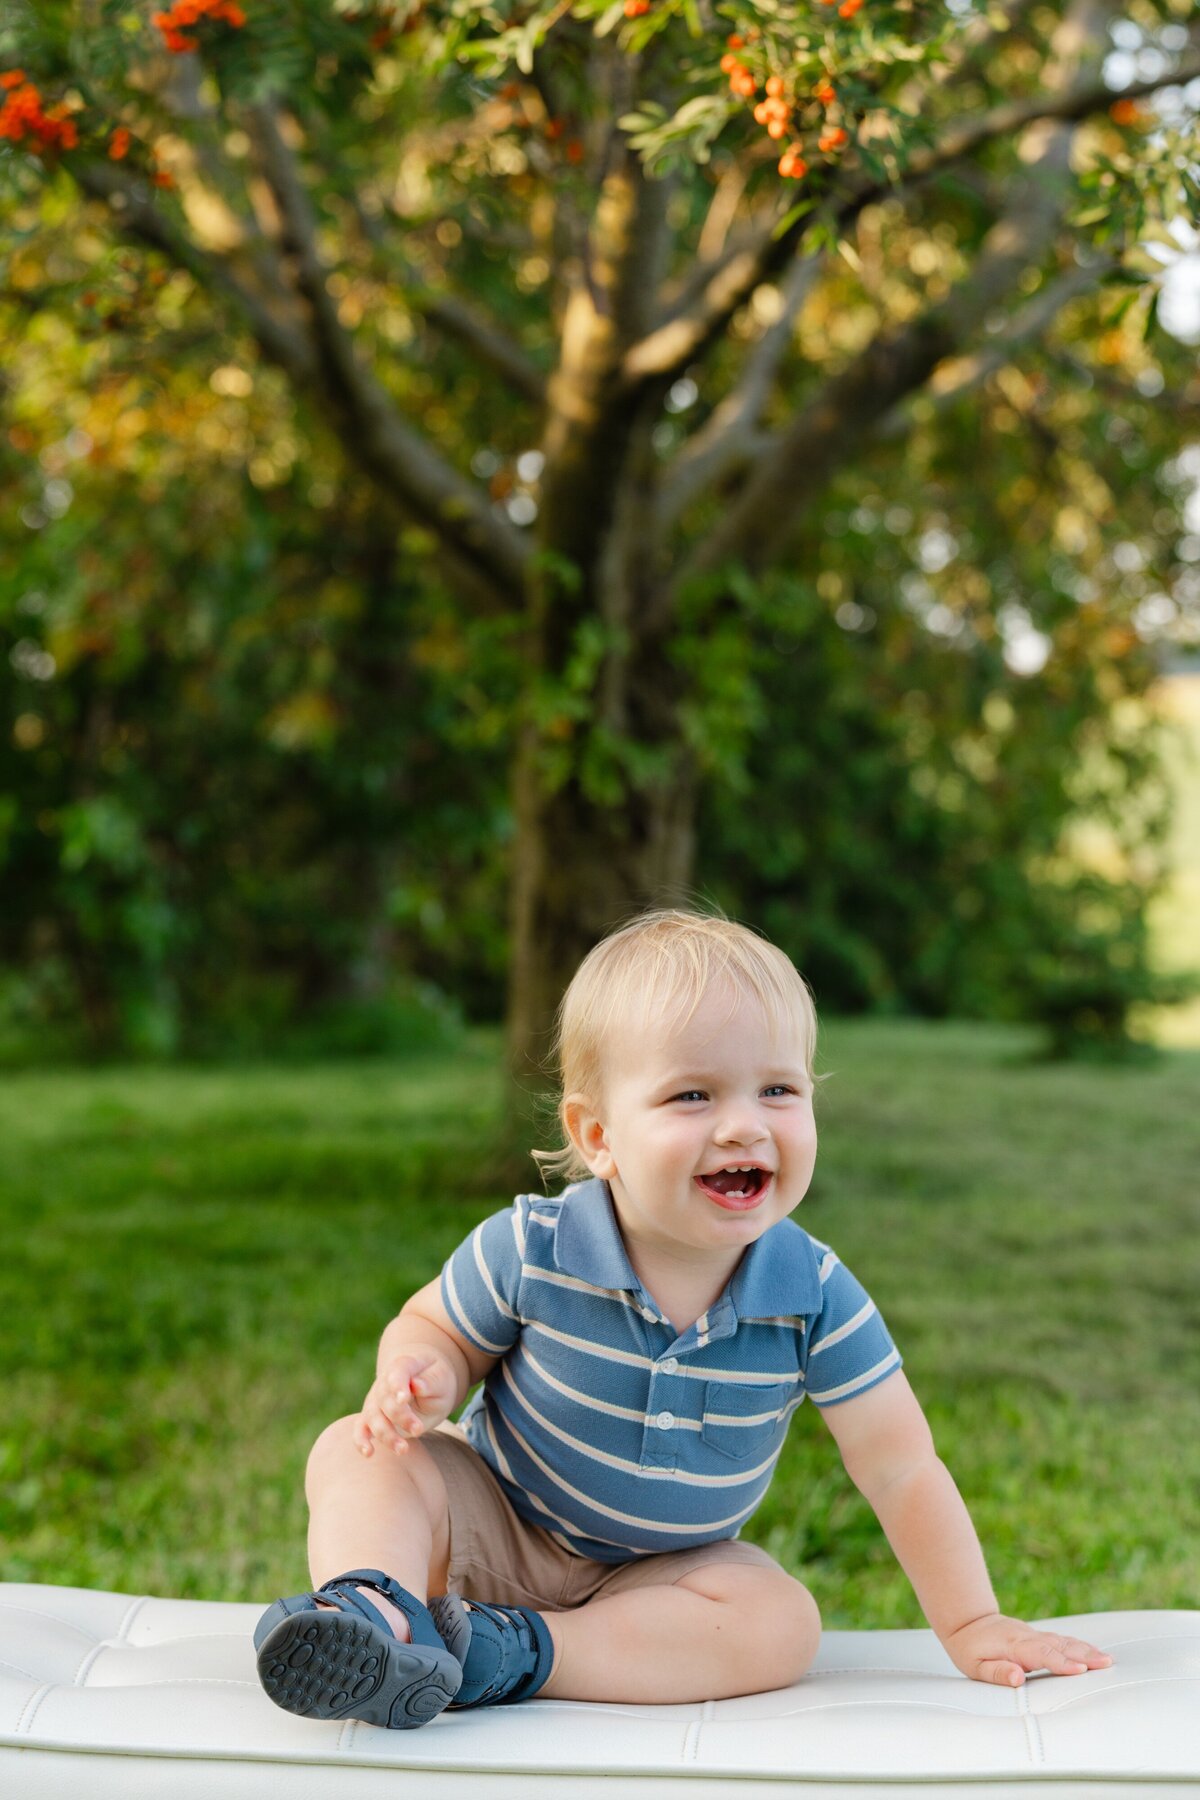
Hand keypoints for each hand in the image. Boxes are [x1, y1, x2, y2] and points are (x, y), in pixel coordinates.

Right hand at [354, 1350, 458, 1457]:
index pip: (397, 1373)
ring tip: (403, 1449)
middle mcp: (384, 1383)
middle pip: (385, 1400)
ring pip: (373, 1417)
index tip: (404, 1399)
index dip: (398, 1385)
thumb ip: (430, 1382)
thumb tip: (417, 1385)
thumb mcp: (441, 1378)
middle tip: (418, 1429)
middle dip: (401, 1417)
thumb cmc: (434, 1379)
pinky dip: (361, 1440)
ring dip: (386, 1434)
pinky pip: (360, 1428)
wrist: (423, 1380)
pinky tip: (368, 1453)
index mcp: (403, 1366)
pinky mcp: (371, 1418)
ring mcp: (375, 1400)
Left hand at [943, 1612, 1113, 1686]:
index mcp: (1013, 1646)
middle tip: (1106, 1663)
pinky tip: (1093, 1652)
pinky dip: (1079, 1646)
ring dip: (1085, 1650)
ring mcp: (1034, 1635)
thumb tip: (1018, 1677)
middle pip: (1058, 1646)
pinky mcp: (1038, 1637)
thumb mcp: (974, 1666)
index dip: (1060, 1663)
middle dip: (1083, 1655)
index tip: (1080, 1670)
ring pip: (1063, 1641)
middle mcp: (1027, 1638)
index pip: (1040, 1654)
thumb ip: (996, 1672)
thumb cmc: (970, 1649)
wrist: (968, 1622)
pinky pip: (1061, 1641)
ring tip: (1107, 1660)